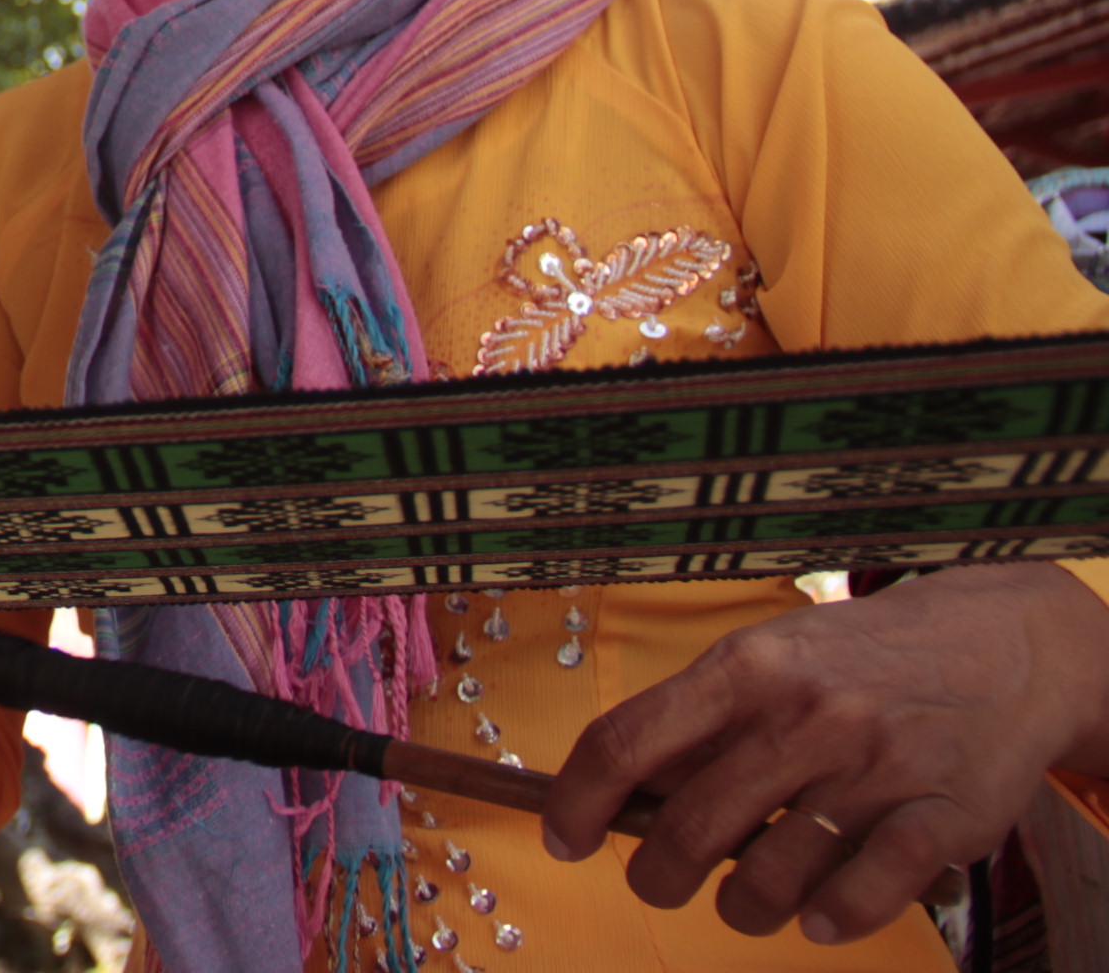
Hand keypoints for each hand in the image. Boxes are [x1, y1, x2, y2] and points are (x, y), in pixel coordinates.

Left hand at [543, 565, 1108, 944]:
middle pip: (689, 829)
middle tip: (660, 883)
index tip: (563, 838)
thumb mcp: (770, 658)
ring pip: (767, 877)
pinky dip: (829, 920)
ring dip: (742, 906)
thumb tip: (617, 791)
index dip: (577, 802)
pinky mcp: (942, 817)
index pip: (627, 742)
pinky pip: (860, 896)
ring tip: (748, 896)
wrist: (1003, 645)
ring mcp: (874, 768)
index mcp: (746, 668)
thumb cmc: (861, 660)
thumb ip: (702, 722)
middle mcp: (804, 715)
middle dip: (657, 876)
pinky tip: (821, 914)